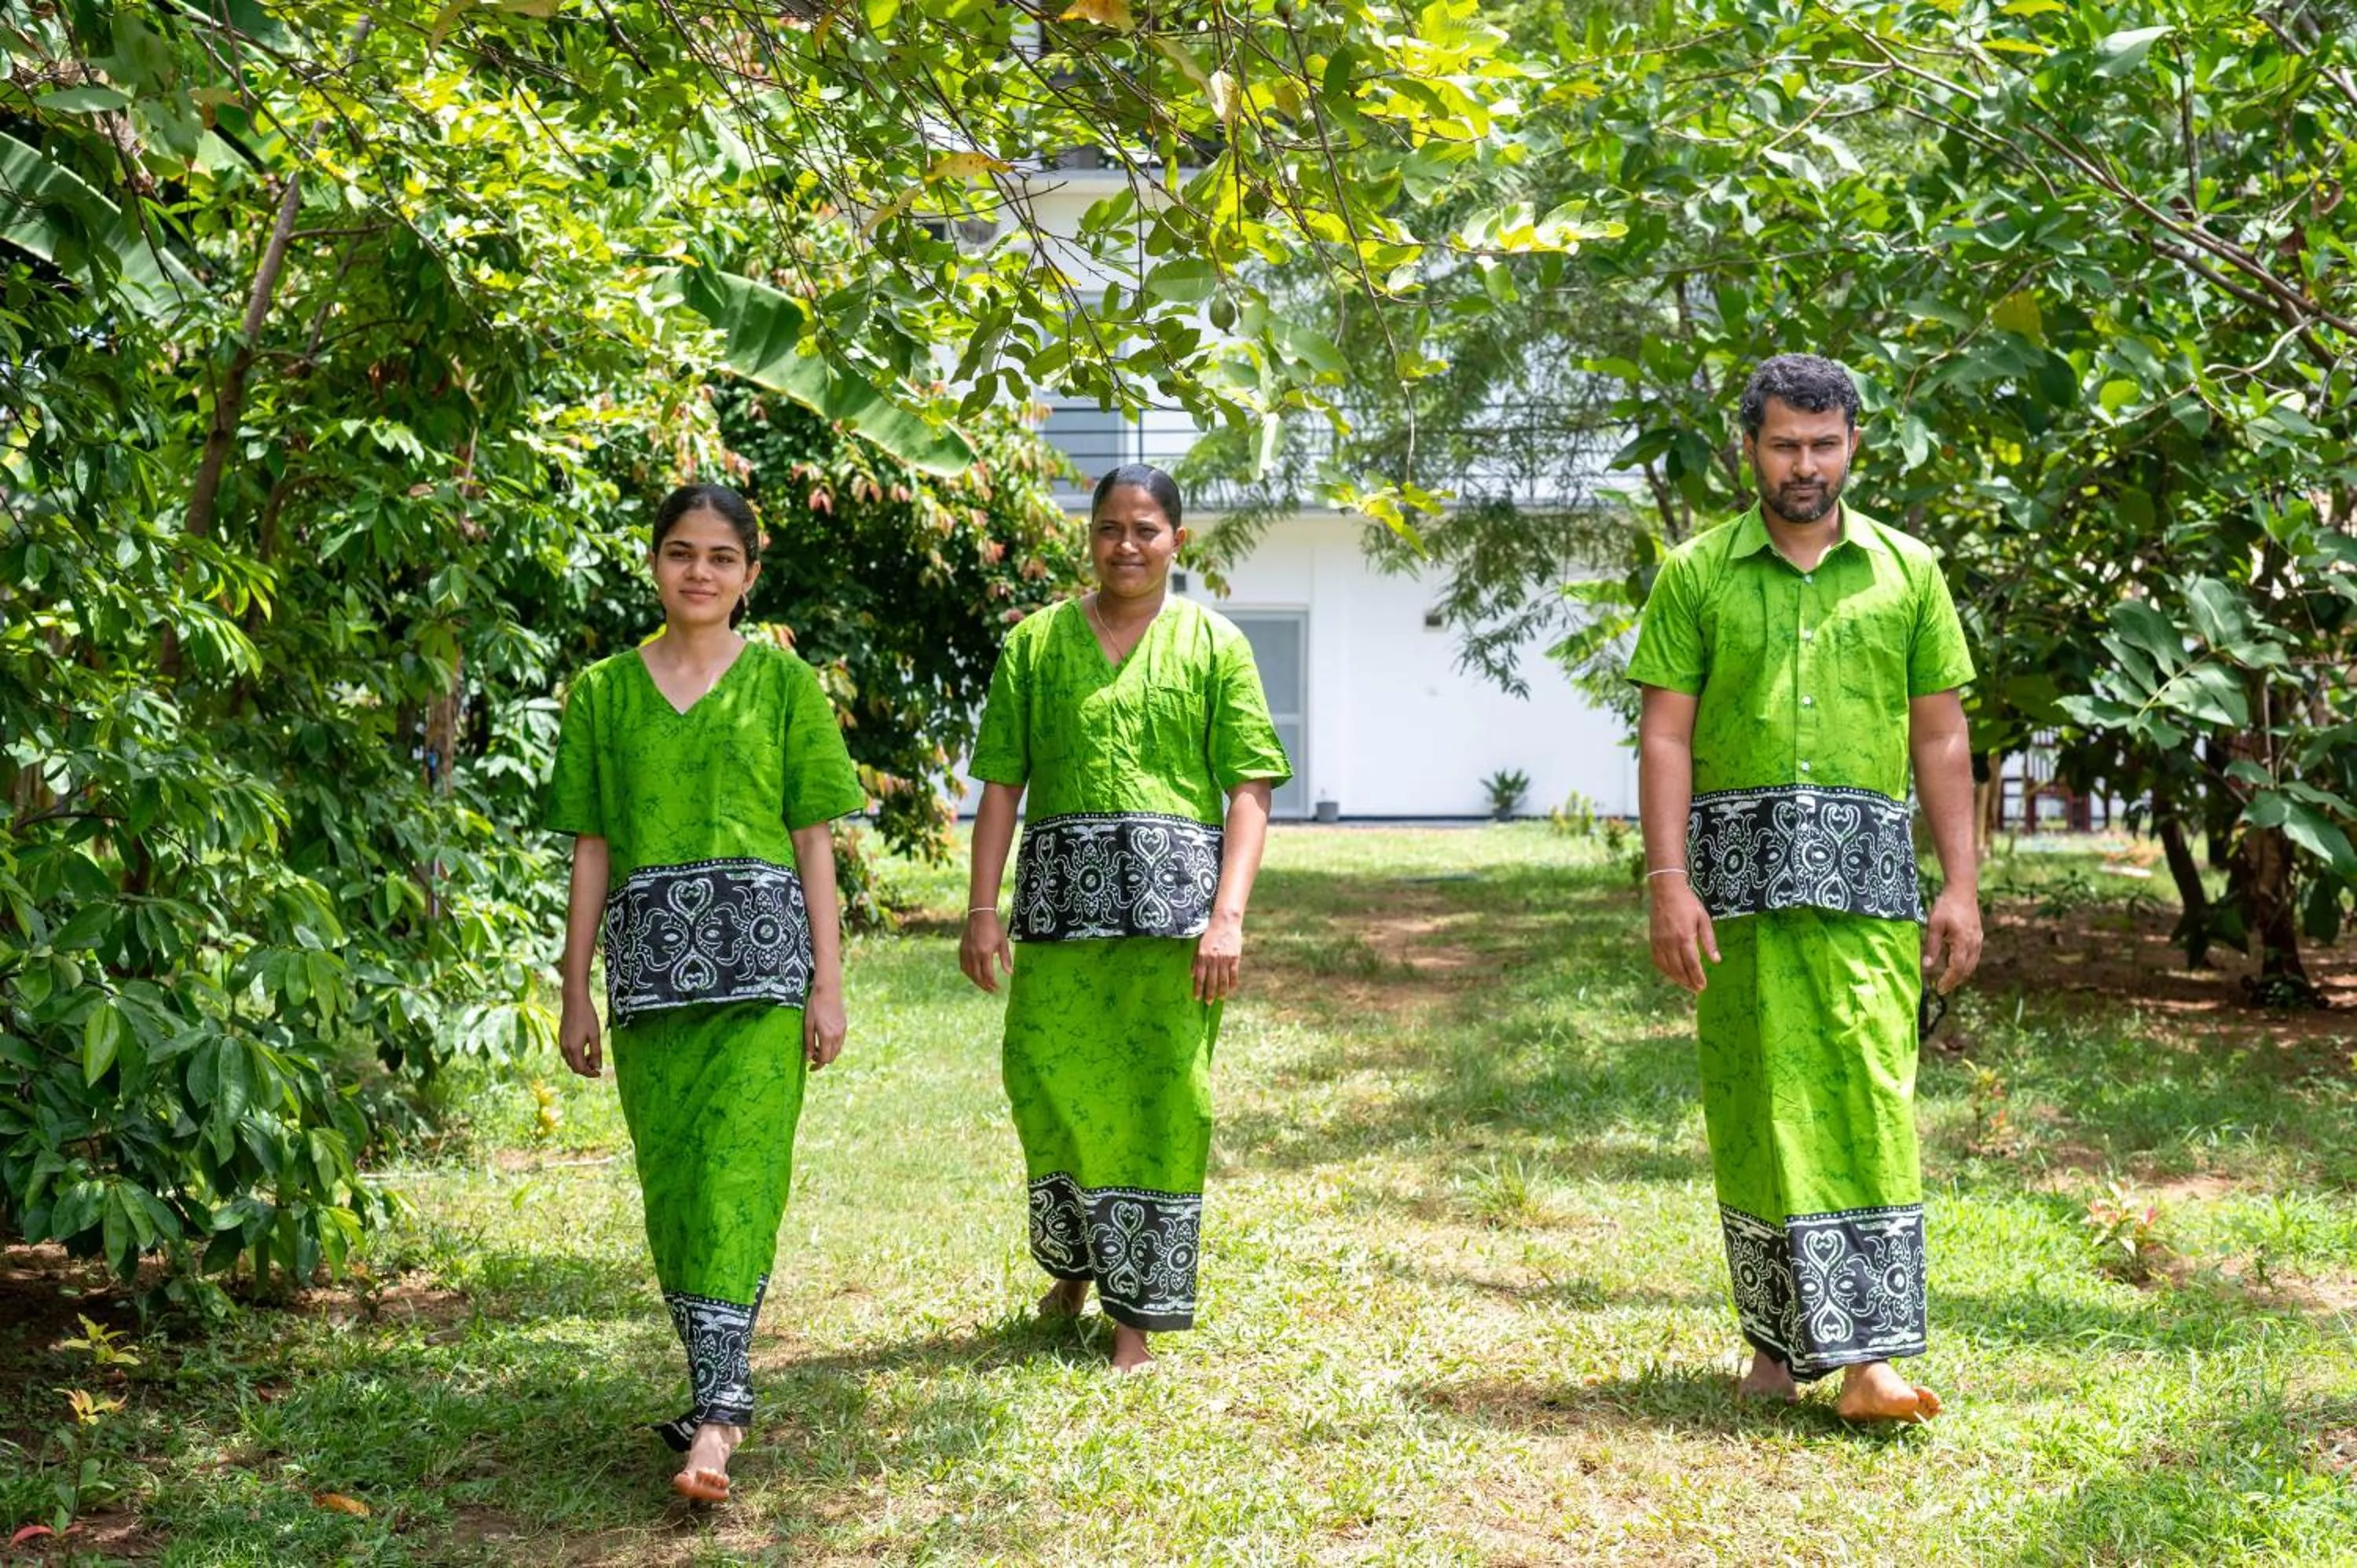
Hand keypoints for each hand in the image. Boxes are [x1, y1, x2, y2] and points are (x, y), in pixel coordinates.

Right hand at [558, 985, 602, 1077]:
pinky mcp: (561, 1038)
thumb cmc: (587, 1017)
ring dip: (580, 1063)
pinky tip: (584, 1050)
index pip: (581, 1069)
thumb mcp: (595, 1035)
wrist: (574, 1002)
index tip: (599, 1073)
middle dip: (585, 1070)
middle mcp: (565, 1048)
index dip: (590, 1074)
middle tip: (597, 1067)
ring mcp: (561, 1043)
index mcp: (574, 1049)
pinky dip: (575, 1057)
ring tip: (592, 1057)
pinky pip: (567, 1054)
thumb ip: (596, 1053)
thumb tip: (598, 1067)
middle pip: (574, 1067)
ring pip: (570, 1061)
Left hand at [803, 981, 845, 1069]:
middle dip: (822, 1061)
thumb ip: (808, 1042)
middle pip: (832, 1057)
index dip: (817, 1065)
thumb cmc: (814, 1005)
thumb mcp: (807, 1025)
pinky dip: (833, 1046)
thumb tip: (808, 1058)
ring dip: (828, 1053)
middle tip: (812, 1058)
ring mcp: (842, 1030)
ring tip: (817, 1049)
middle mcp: (837, 1036)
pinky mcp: (844, 1025)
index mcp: (827, 1036)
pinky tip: (824, 1040)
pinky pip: (840, 1042)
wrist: (828, 989)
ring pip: (837, 1050)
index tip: (810, 1067)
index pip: (824, 1059)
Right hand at [959, 909, 1013, 992]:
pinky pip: (963, 966)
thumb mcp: (1003, 942)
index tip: (997, 988)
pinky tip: (974, 975)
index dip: (992, 984)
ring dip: (976, 981)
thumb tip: (1010, 973)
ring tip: (984, 985)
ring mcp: (966, 952)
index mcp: (985, 953)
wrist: (980, 915)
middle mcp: (973, 954)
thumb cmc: (994, 928)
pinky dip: (968, 973)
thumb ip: (1006, 959)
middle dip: (984, 986)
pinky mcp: (962, 950)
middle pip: (977, 976)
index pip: (987, 974)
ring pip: (969, 973)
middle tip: (991, 990)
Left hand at [1193, 911, 1242, 1001]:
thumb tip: (1192, 975)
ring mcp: (1225, 959)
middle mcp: (1213, 959)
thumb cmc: (1210, 933)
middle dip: (1209, 993)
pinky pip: (1234, 973)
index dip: (1198, 988)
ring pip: (1223, 979)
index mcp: (1203, 956)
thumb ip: (1195, 960)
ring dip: (1221, 991)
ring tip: (1220, 999)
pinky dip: (1232, 982)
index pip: (1200, 977)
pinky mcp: (1235, 957)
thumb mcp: (1199, 945)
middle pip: (1211, 980)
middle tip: (1208, 1002)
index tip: (1197, 998)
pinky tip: (1231, 989)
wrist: (1225, 922)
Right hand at [1647, 878, 1719, 993]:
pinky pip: (1657, 961)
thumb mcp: (1704, 919)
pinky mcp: (1653, 941)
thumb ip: (1709, 941)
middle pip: (1679, 969)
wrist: (1666, 891)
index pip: (1692, 964)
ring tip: (1687, 985)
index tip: (1703, 986)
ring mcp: (1659, 942)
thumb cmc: (1688, 903)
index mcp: (1684, 936)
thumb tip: (1716, 960)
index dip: (1698, 977)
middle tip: (1697, 989)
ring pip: (1667, 968)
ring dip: (1677, 979)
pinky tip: (1672, 974)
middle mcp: (1670, 942)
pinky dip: (1665, 971)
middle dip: (1689, 982)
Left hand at [1923, 885, 1982, 994]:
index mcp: (1963, 942)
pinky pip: (1974, 956)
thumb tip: (1926, 966)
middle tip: (1942, 989)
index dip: (1948, 980)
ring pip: (1972, 964)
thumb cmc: (1946, 906)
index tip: (1939, 988)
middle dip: (1955, 981)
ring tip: (1948, 981)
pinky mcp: (1978, 936)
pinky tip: (1956, 966)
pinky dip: (1965, 965)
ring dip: (1961, 975)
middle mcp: (1973, 943)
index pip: (1956, 968)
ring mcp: (1978, 940)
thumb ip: (1931, 946)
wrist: (1962, 890)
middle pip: (1966, 969)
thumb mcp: (1934, 925)